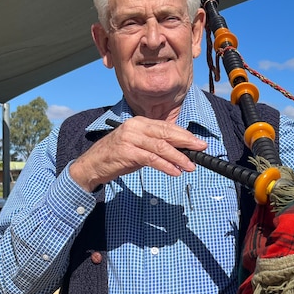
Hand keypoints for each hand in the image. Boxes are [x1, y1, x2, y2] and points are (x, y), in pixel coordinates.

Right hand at [68, 117, 206, 190]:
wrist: (92, 164)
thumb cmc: (117, 156)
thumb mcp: (138, 146)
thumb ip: (155, 145)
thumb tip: (179, 150)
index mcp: (139, 122)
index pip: (166, 126)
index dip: (184, 134)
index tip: (198, 142)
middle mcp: (135, 127)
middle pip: (166, 133)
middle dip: (186, 142)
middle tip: (201, 149)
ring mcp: (130, 139)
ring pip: (161, 146)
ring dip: (178, 157)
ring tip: (190, 166)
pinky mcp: (127, 153)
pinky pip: (151, 159)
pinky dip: (166, 166)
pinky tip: (175, 172)